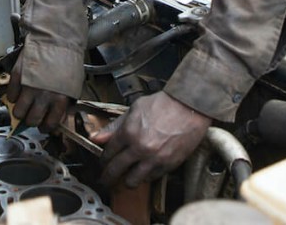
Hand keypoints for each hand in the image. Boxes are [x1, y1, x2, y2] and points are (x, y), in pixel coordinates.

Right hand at [6, 54, 71, 131]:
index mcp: (60, 99)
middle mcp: (43, 95)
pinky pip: (10, 96)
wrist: (57, 39)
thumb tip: (56, 118)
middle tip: (32, 115)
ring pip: (18, 112)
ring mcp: (28, 86)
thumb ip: (64, 103)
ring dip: (20, 111)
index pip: (49, 124)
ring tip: (24, 105)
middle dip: (31, 120)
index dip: (45, 127)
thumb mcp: (72, 85)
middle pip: (31, 120)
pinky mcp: (17, 77)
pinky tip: (19, 92)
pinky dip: (12, 97)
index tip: (43, 125)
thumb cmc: (67, 60)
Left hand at [91, 91, 210, 188]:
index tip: (103, 162)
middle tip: (105, 180)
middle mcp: (139, 148)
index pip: (108, 153)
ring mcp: (154, 159)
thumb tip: (96, 137)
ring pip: (132, 181)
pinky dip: (146, 176)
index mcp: (128, 132)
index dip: (103, 159)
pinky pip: (151, 178)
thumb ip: (115, 126)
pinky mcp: (168, 165)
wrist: (189, 107)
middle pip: (115, 170)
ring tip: (125, 181)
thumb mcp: (135, 109)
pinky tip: (144, 172)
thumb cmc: (163, 104)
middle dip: (107, 177)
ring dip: (126, 182)